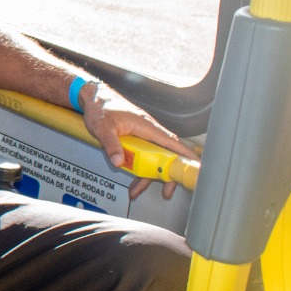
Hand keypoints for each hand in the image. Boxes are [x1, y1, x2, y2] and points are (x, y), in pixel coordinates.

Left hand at [82, 83, 200, 199]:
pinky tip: (131, 180)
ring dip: (147, 176)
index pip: (172, 142)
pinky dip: (138, 169)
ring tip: (136, 191)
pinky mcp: (136, 139)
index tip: (196, 167)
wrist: (94, 98)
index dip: (186, 155)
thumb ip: (111, 144)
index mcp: (147, 127)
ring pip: (152, 159)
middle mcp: (149, 132)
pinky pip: (142, 157)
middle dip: (167, 175)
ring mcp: (143, 136)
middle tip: (167, 191)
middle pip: (165, 156)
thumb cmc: (101, 107)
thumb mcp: (103, 127)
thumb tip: (118, 162)